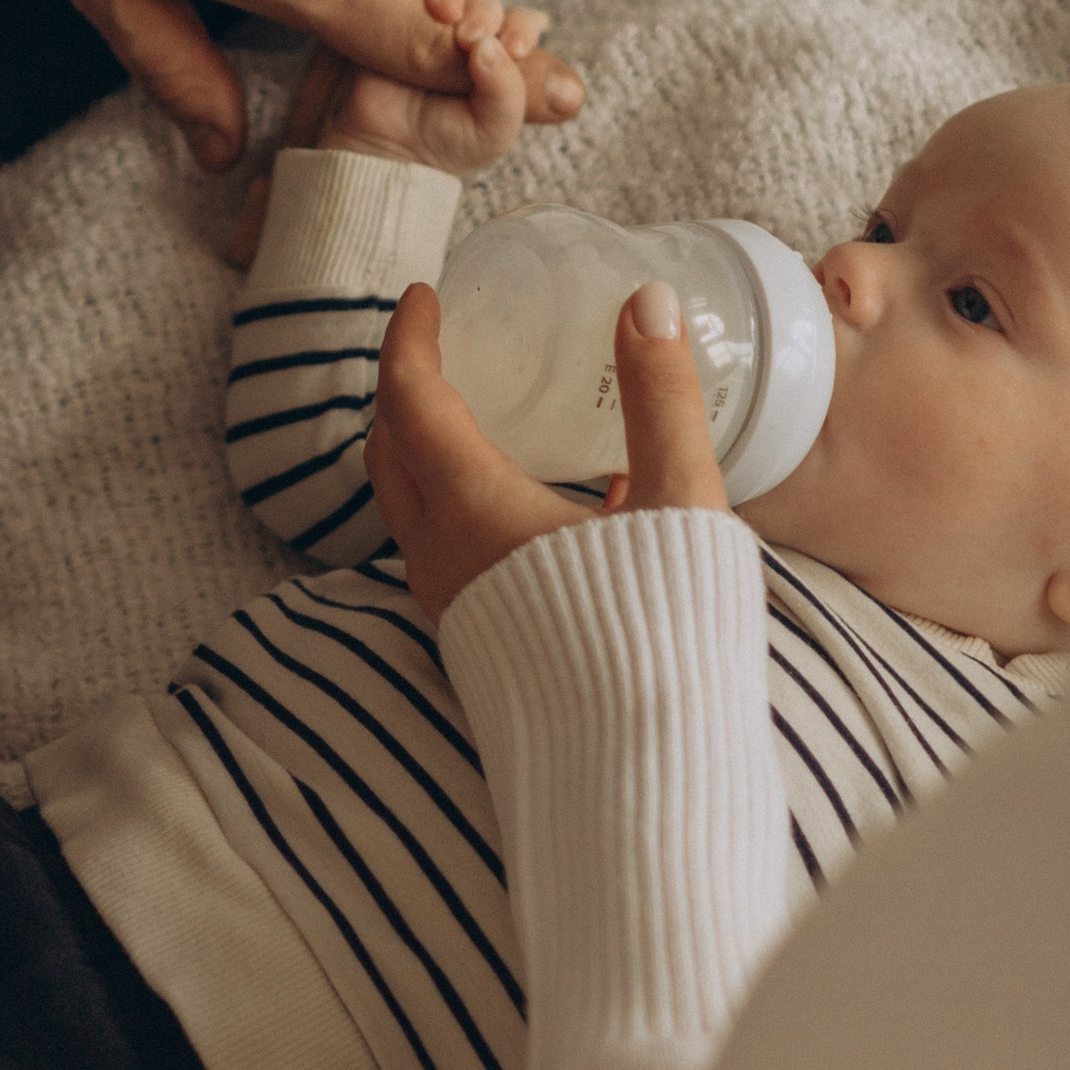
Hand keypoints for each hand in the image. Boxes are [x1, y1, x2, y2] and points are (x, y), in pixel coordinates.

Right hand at [223, 0, 584, 263]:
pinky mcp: (392, 12)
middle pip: (486, 3)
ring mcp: (428, 23)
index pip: (521, 26)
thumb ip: (510, 94)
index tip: (513, 49)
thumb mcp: (491, 132)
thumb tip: (497, 47)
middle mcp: (468, 36)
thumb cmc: (442, 147)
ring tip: (440, 10)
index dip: (520, 29)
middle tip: (469, 36)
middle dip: (484, 12)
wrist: (377, 153)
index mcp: (501, 60)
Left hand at [368, 280, 728, 624]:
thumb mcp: (680, 503)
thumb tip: (646, 304)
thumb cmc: (667, 639)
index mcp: (475, 511)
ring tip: (477, 412)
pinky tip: (531, 498)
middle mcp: (440, 558)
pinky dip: (453, 500)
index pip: (410, 400)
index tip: (425, 295)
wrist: (647, 775)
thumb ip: (661, 400)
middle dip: (404, 389)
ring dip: (421, 448)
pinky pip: (438, 549)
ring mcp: (449, 606)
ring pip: (406, 506)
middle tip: (443, 346)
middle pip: (389, 453)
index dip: (410, 338)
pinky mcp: (472, 641)